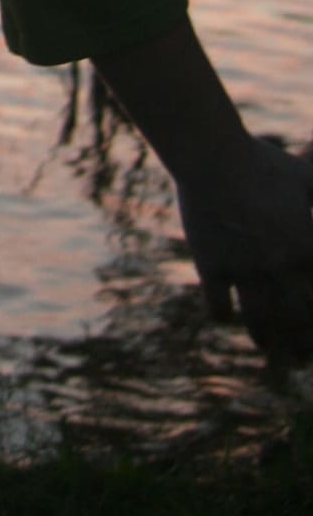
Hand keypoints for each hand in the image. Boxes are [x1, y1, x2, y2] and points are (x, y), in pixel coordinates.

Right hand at [176, 132, 312, 363]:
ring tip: (272, 354)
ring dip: (268, 344)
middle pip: (298, 324)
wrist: (212, 156)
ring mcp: (244, 270)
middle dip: (304, 348)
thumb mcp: (304, 176)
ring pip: (261, 324)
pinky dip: (224, 318)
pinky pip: (219, 307)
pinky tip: (228, 319)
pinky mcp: (212, 267)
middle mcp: (279, 267)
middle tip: (303, 359)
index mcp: (307, 248)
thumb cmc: (263, 162)